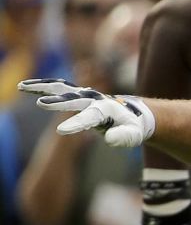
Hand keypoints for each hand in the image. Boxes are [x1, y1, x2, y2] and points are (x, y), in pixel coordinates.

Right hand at [19, 79, 154, 146]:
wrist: (134, 111)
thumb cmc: (133, 126)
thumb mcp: (133, 134)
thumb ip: (122, 137)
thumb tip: (109, 139)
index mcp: (106, 110)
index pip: (89, 118)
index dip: (76, 124)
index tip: (61, 131)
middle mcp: (93, 99)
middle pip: (72, 100)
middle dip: (57, 103)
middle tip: (41, 104)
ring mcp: (85, 94)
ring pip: (60, 88)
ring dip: (42, 87)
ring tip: (22, 86)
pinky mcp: (78, 94)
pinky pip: (58, 87)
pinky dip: (43, 85)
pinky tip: (27, 86)